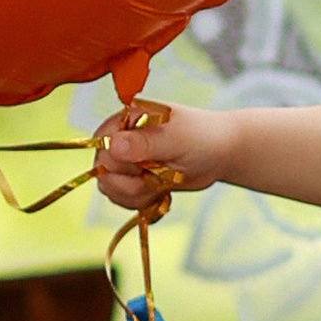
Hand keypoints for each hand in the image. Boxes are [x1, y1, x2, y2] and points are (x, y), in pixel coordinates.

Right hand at [92, 98, 233, 209]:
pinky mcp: (131, 179)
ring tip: (164, 182)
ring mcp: (124, 160)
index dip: (123, 163)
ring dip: (139, 194)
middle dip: (134, 183)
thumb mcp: (177, 139)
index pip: (102, 146)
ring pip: (111, 189)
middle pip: (104, 172)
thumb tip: (113, 146)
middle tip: (161, 173)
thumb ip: (145, 143)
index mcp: (125, 120)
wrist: (219, 154)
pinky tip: (161, 191)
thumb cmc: (202, 138)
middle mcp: (119, 138)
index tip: (149, 163)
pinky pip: (122, 199)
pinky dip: (142, 201)